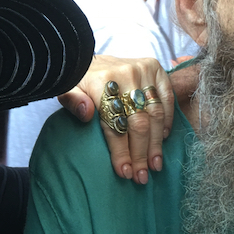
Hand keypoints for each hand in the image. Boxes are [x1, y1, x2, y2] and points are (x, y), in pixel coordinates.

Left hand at [59, 55, 174, 184]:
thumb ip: (72, 102)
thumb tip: (86, 114)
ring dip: (155, 143)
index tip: (124, 172)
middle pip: (138, 123)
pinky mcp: (155, 68)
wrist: (86, 57)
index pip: (115, 124)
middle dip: (140, 153)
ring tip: (154, 165)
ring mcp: (143, 70)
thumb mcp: (67, 89)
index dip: (120, 151)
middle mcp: (126, 74)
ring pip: (155, 114)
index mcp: (103, 81)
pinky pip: (166, 98)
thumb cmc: (78, 81)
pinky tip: (162, 139)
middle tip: (142, 176)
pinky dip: (166, 120)